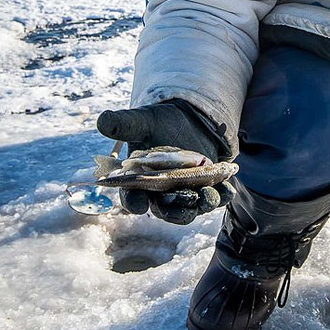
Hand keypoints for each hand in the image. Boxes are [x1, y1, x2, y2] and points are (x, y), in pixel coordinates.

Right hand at [96, 100, 235, 223]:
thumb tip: (101, 119)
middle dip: (175, 209)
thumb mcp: (142, 121)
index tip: (138, 203)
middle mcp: (161, 193)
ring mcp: (185, 192)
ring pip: (191, 208)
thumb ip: (123, 124)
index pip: (132, 198)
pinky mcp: (206, 187)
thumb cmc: (158, 124)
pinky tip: (228, 188)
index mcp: (140, 181)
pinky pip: (214, 198)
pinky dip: (221, 196)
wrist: (187, 120)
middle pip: (165, 210)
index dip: (134, 202)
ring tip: (208, 196)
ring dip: (201, 205)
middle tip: (184, 201)